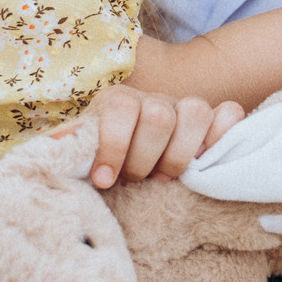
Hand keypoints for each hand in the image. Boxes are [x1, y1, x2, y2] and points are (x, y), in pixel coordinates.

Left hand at [80, 85, 244, 189]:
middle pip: (159, 116)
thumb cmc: (106, 165)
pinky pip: (230, 113)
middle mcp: (154, 101)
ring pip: (195, 112)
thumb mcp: (82, 156)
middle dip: (145, 159)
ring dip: (179, 155)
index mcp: (118, 102)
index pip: (121, 106)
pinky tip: (204, 160)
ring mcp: (186, 109)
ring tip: (165, 178)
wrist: (132, 162)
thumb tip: (51, 154)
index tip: (104, 180)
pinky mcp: (214, 121)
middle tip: (137, 180)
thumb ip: (69, 151)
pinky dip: (221, 137)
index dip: (114, 145)